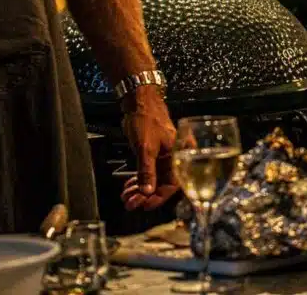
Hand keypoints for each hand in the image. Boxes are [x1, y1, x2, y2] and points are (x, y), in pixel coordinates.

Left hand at [120, 86, 177, 211]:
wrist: (140, 102)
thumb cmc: (147, 120)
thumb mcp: (146, 148)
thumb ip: (147, 171)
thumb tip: (147, 191)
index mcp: (179, 155)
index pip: (173, 183)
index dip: (159, 197)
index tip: (145, 205)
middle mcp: (174, 157)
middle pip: (163, 183)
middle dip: (145, 195)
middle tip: (131, 203)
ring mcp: (164, 156)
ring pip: (154, 179)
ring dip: (140, 189)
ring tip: (126, 197)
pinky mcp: (154, 153)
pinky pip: (149, 172)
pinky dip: (139, 180)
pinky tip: (129, 186)